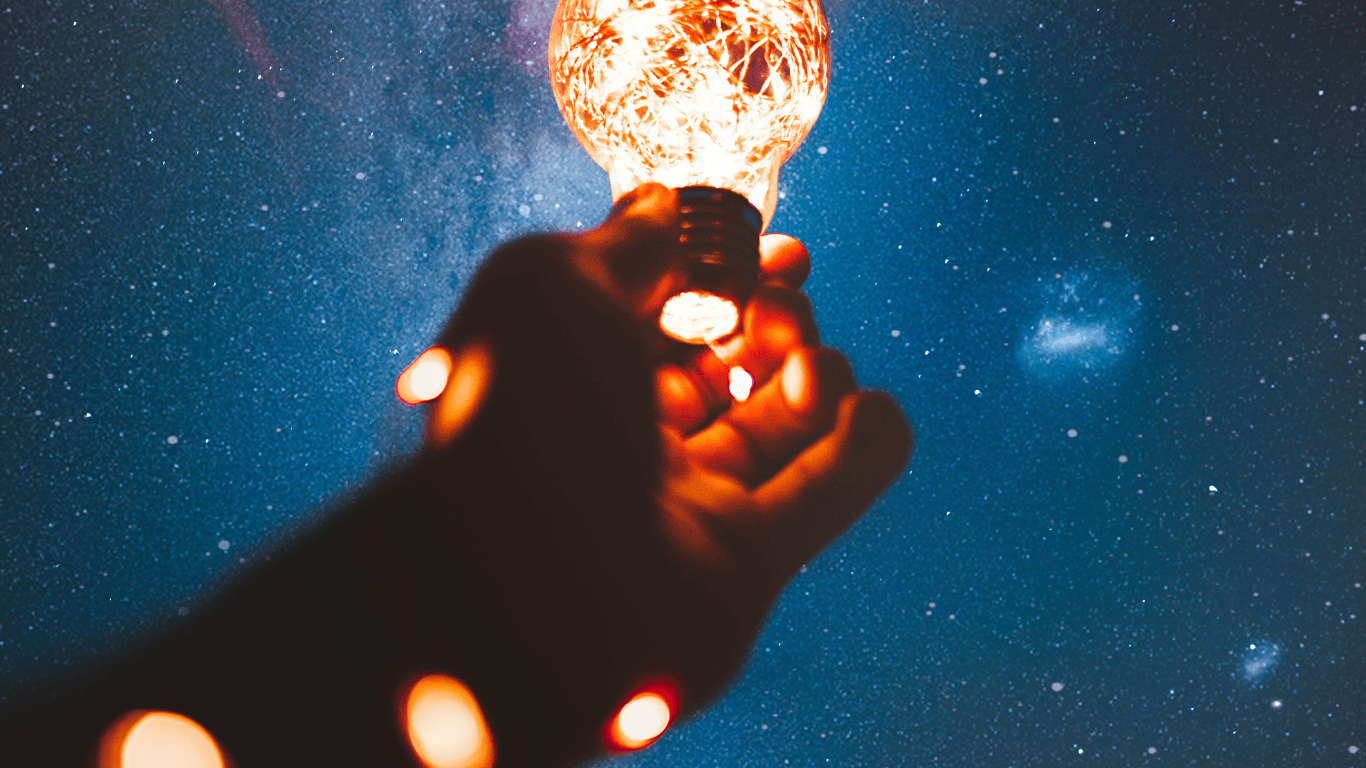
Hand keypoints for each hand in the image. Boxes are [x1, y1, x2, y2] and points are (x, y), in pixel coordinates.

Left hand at [559, 183, 913, 632]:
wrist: (524, 590)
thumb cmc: (520, 418)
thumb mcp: (552, 284)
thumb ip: (625, 241)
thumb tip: (661, 199)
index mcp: (567, 378)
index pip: (661, 315)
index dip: (718, 273)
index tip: (774, 244)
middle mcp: (622, 445)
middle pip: (723, 368)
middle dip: (769, 317)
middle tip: (789, 294)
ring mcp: (684, 509)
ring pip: (775, 429)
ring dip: (815, 375)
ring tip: (812, 356)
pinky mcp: (743, 566)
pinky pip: (824, 499)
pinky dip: (866, 450)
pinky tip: (876, 407)